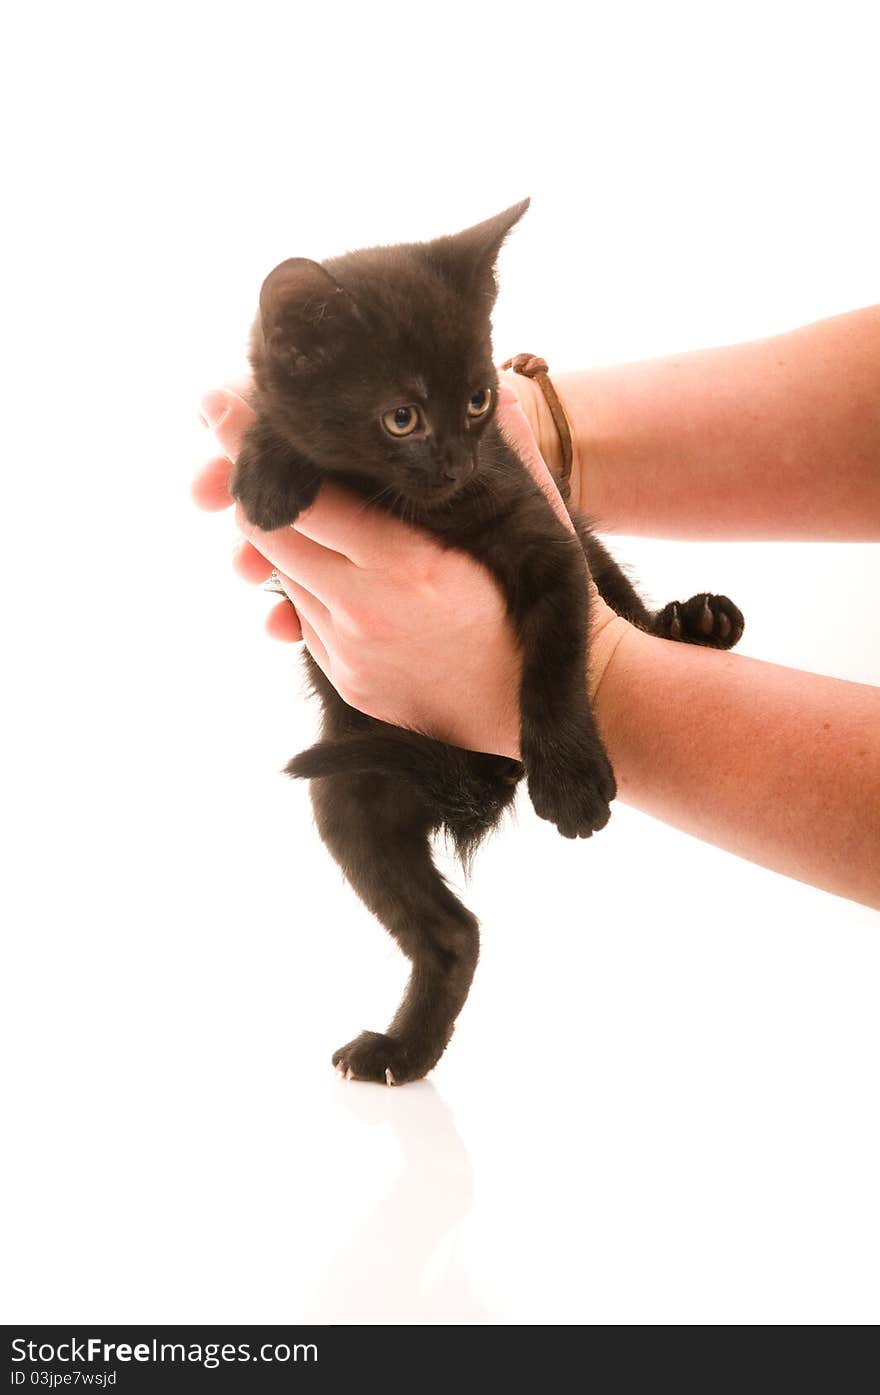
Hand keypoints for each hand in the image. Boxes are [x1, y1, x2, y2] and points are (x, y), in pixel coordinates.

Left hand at [192, 375, 630, 757]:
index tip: (221, 404)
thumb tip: (491, 383)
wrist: (539, 701)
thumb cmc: (543, 602)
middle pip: (272, 534)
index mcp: (407, 565)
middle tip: (238, 441)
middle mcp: (366, 610)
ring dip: (285, 539)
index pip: (303, 496)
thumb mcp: (533, 521)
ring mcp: (351, 652)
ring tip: (295, 503)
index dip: (257, 447)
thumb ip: (508, 449)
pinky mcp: (348, 681)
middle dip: (255, 487)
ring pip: (284, 576)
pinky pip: (306, 619)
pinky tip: (336, 565)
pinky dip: (312, 586)